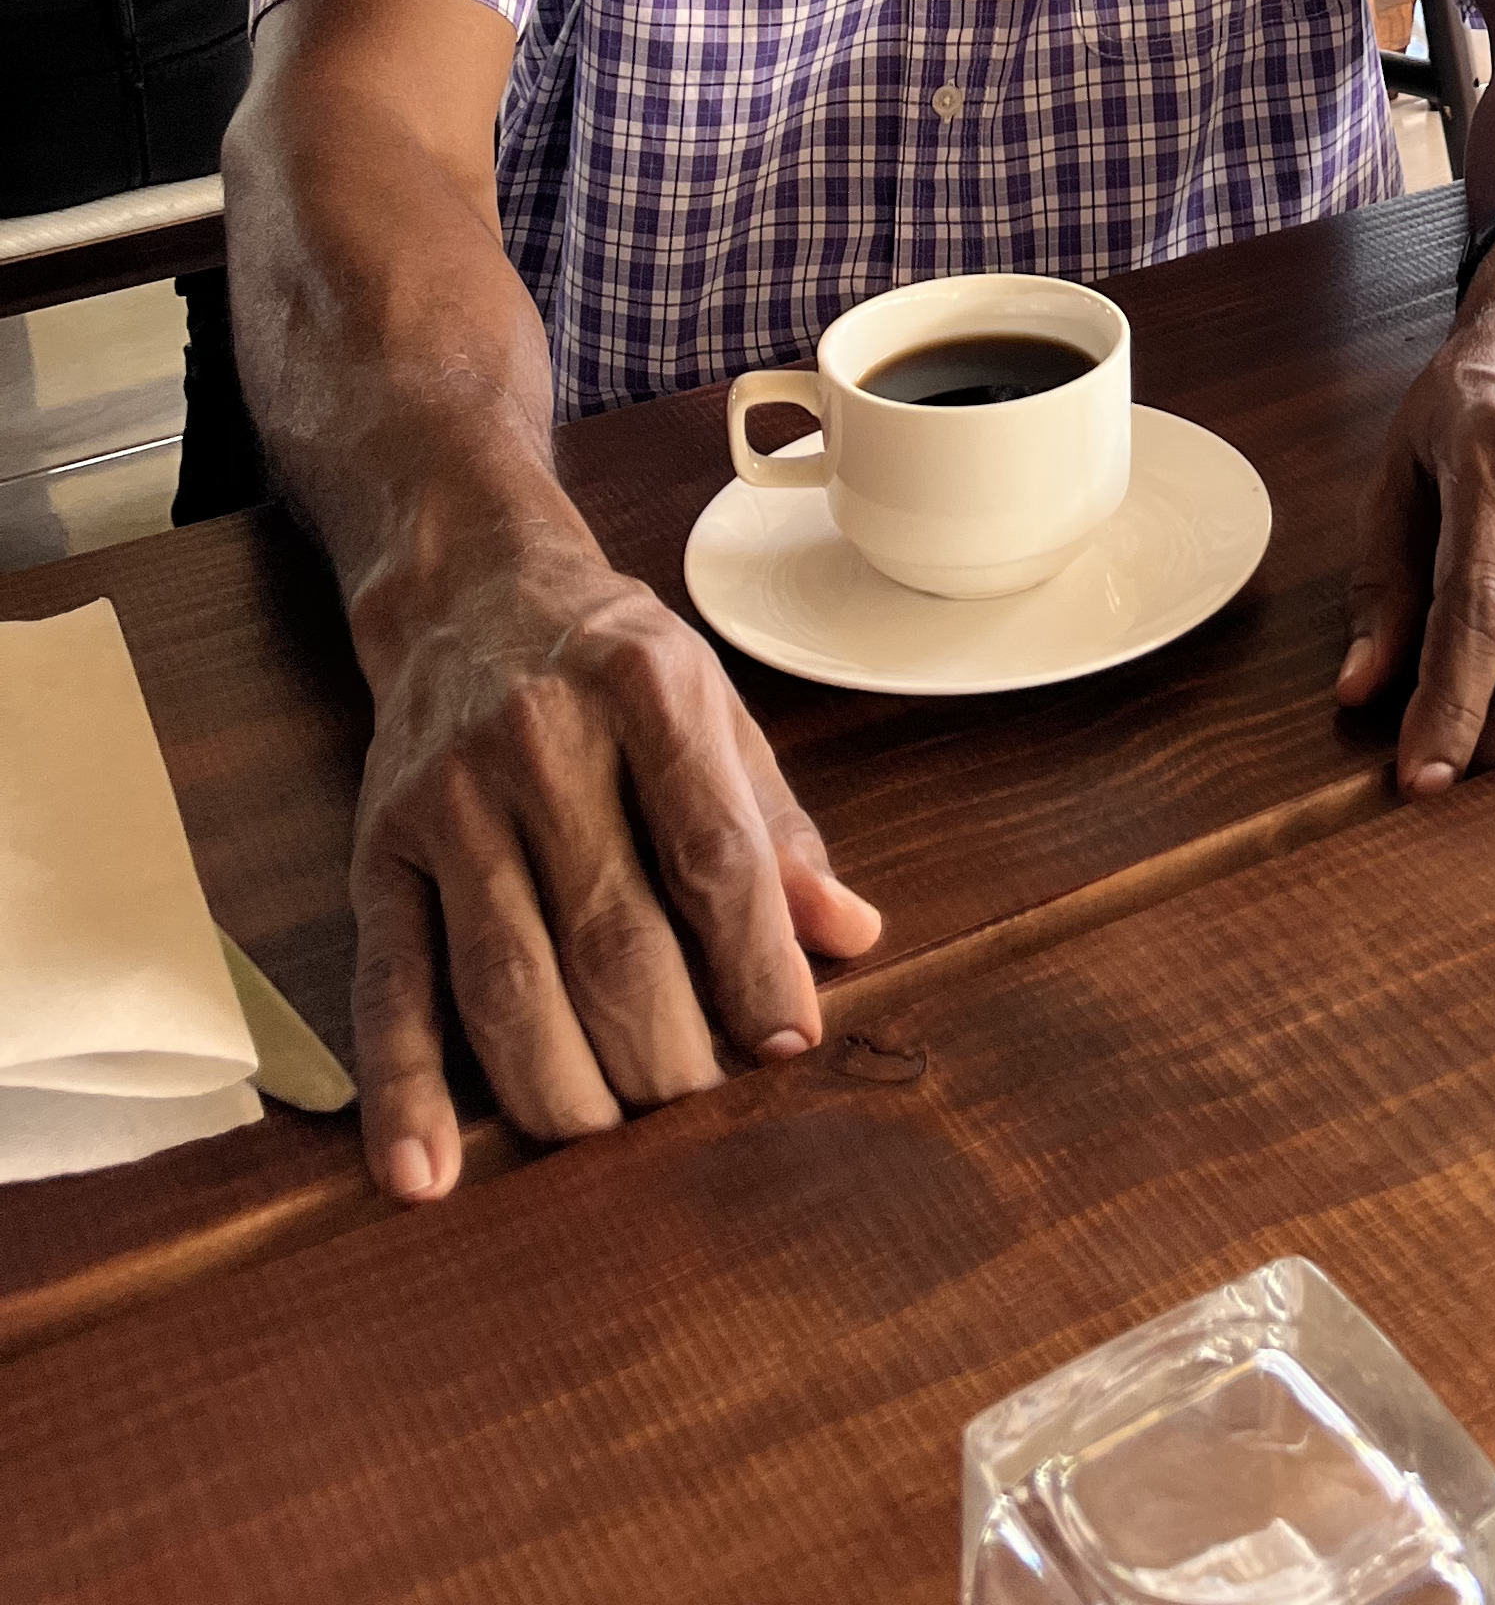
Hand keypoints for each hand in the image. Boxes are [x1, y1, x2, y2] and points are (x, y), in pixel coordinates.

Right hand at [348, 535, 879, 1202]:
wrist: (469, 589)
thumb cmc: (614, 667)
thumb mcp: (716, 709)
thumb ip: (777, 829)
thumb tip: (850, 934)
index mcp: (647, 690)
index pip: (711, 854)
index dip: (753, 962)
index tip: (788, 1043)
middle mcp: (542, 739)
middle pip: (611, 934)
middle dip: (663, 1051)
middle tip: (699, 1119)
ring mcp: (448, 798)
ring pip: (504, 977)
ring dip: (561, 1089)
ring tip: (608, 1152)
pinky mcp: (375, 850)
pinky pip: (386, 984)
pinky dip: (402, 1090)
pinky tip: (424, 1173)